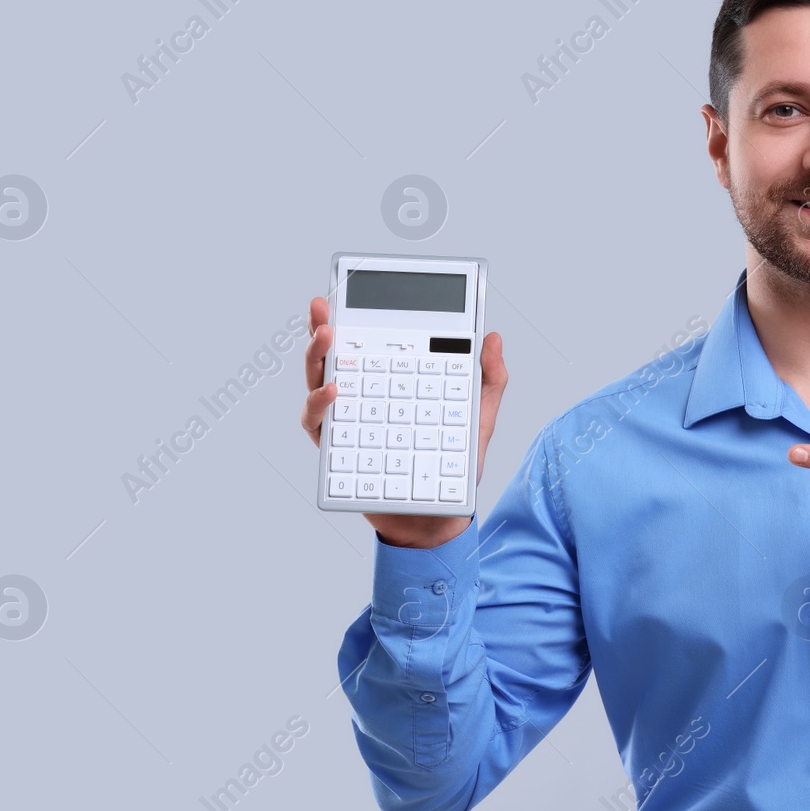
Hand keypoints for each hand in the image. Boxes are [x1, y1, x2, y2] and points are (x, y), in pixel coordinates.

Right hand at [301, 295, 508, 548]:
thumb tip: (493, 337)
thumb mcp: (478, 417)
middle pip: (334, 356)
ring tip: (327, 338)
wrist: (439, 518)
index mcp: (389, 382)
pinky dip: (319, 405)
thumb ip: (488, 378)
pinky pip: (318, 424)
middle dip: (322, 327)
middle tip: (323, 307)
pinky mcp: (337, 450)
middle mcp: (361, 398)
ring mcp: (346, 422)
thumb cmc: (451, 465)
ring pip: (318, 383)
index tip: (344, 292)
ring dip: (316, 357)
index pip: (367, 342)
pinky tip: (334, 391)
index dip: (353, 317)